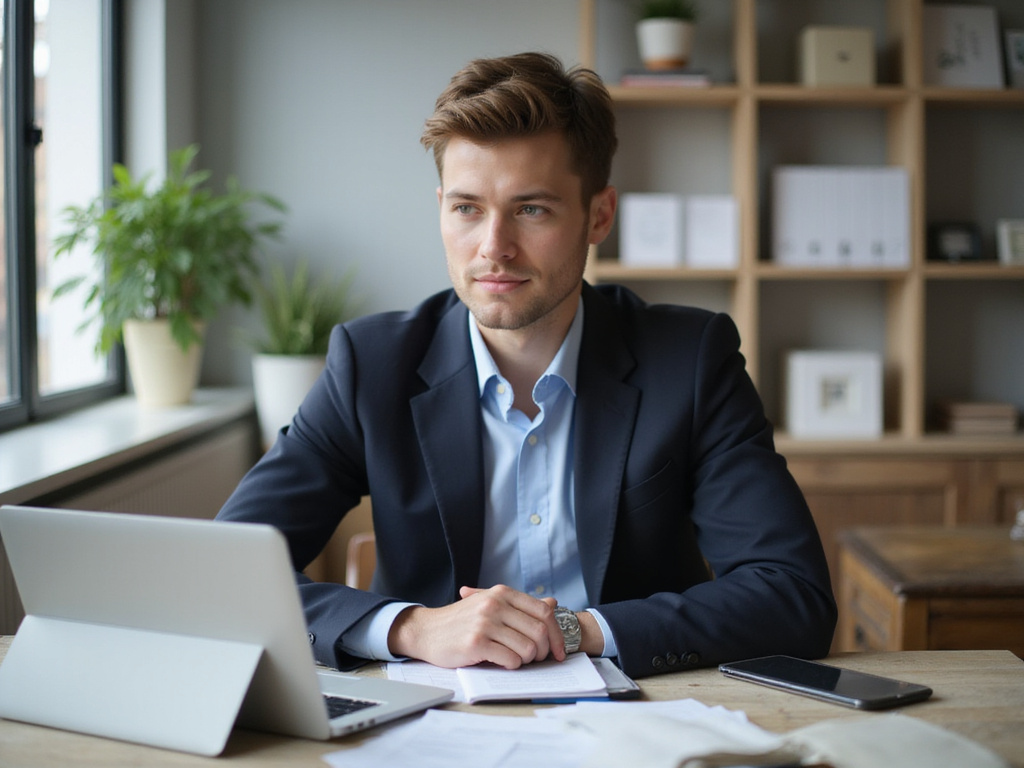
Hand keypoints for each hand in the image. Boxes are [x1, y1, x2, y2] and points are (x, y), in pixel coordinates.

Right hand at [387, 584, 564, 668]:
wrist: (427, 631)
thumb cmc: (461, 620)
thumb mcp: (490, 604)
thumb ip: (520, 605)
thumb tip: (552, 602)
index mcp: (501, 593)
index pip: (543, 611)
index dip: (556, 633)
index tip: (558, 650)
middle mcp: (495, 604)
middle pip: (539, 631)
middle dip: (544, 651)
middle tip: (538, 660)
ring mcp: (485, 623)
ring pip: (527, 648)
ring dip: (527, 660)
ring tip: (517, 660)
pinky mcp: (476, 643)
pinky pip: (510, 659)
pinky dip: (513, 666)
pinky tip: (503, 662)